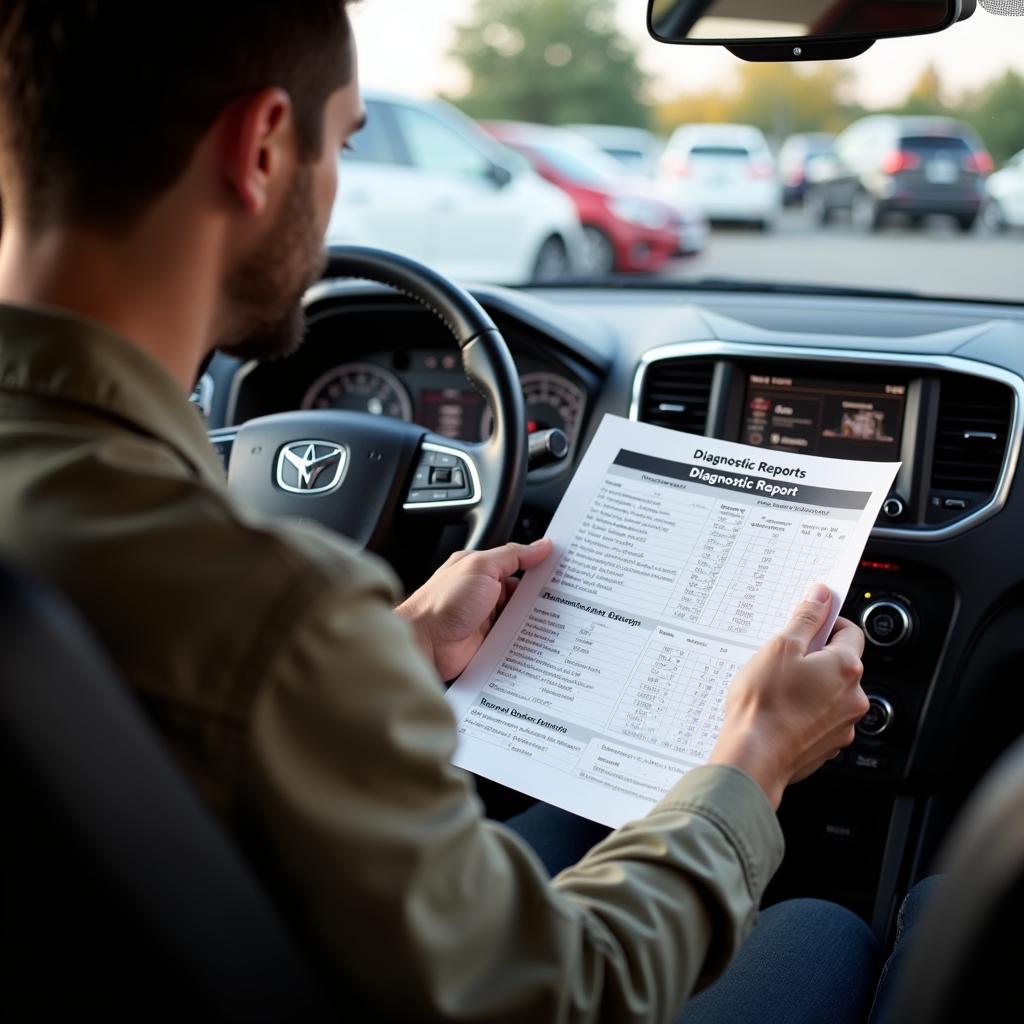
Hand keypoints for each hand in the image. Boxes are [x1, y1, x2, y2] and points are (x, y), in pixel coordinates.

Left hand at [396, 539, 552, 680]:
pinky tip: (542, 642)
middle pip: (524, 594)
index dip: (541, 566)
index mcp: (482, 570)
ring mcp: (488, 620)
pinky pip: (515, 641)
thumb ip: (512, 556)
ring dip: (537, 621)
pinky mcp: (490, 644)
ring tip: (562, 621)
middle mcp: (486, 594)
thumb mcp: (481, 567)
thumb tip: (540, 546)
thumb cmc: (442, 602)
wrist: (423, 642)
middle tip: (571, 598)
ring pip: (522, 619)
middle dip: (544, 597)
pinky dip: (527, 642)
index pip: (519, 565)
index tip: (565, 568)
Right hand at [708, 583, 867, 809]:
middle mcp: (854, 697)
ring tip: (777, 689)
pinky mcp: (828, 745)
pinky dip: (805, 712)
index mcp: (846, 668)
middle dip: (814, 657)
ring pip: (830, 693)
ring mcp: (843, 725)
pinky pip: (821, 718)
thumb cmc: (765, 704)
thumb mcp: (780, 647)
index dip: (827, 623)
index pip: (850, 631)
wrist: (754, 757)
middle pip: (840, 664)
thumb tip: (822, 595)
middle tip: (782, 659)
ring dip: (810, 686)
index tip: (807, 624)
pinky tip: (780, 711)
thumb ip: (806, 618)